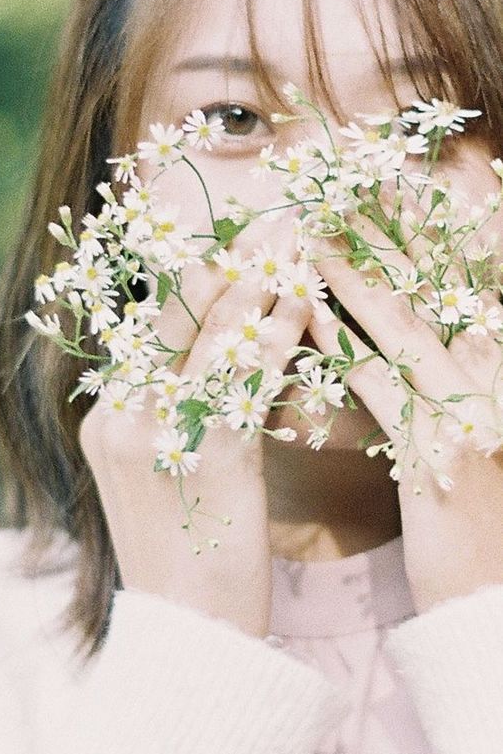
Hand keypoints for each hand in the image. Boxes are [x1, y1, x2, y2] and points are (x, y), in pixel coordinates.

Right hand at [79, 228, 310, 637]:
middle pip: (165, 318)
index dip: (178, 276)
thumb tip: (210, 352)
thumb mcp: (158, 472)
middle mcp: (118, 418)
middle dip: (213, 265)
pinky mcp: (204, 461)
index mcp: (104, 417)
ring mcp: (155, 437)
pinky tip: (300, 305)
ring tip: (286, 243)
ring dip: (252, 286)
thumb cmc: (184, 550)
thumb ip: (168, 410)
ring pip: (204, 341)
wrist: (188, 633)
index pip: (139, 327)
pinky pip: (241, 383)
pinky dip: (273, 337)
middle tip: (255, 221)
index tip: (214, 237)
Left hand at [307, 215, 502, 612]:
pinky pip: (381, 386)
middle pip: (440, 290)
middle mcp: (500, 380)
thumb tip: (406, 318)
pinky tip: (305, 314)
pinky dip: (342, 345)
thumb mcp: (476, 428)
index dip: (436, 231)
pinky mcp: (438, 456)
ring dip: (357, 275)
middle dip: (390, 234)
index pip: (474, 283)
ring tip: (314, 233)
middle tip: (342, 190)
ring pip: (407, 327)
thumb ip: (451, 371)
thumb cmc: (478, 516)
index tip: (395, 187)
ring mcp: (474, 416)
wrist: (496, 599)